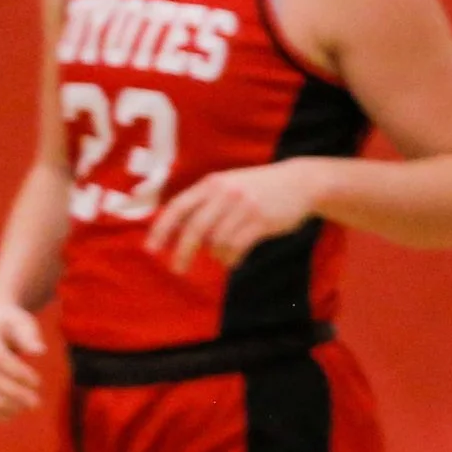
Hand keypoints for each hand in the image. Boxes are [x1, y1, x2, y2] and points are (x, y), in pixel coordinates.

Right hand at [0, 297, 45, 422]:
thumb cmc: (11, 323)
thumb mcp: (22, 322)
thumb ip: (29, 335)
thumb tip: (38, 351)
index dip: (17, 373)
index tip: (37, 382)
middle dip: (13, 393)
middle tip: (35, 402)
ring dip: (2, 406)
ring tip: (24, 409)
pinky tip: (11, 415)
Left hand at [146, 159, 322, 274]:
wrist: (301, 182)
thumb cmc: (257, 189)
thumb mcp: (229, 185)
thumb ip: (204, 203)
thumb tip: (176, 234)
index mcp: (212, 184)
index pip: (178, 207)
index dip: (162, 229)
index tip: (151, 249)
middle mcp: (225, 193)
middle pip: (194, 229)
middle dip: (182, 252)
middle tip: (177, 269)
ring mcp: (243, 206)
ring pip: (216, 241)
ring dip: (216, 255)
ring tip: (223, 256)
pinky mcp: (260, 220)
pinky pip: (236, 248)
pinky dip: (231, 259)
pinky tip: (233, 260)